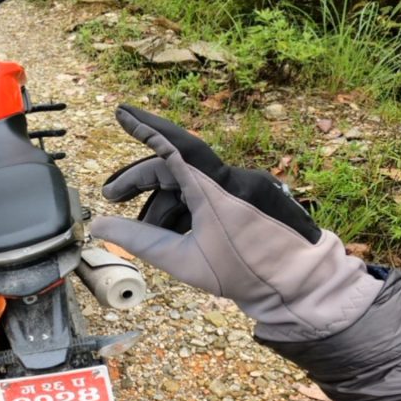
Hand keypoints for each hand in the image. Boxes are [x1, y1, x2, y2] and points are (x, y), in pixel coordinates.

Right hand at [90, 104, 382, 341]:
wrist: (300, 288)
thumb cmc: (244, 275)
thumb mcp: (184, 260)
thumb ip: (138, 240)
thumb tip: (99, 225)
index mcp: (217, 188)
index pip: (174, 146)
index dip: (144, 127)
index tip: (121, 112)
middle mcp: (232, 178)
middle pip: (175, 166)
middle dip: (140, 181)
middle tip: (111, 197)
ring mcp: (244, 186)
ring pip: (190, 183)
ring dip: (162, 203)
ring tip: (147, 232)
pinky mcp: (251, 197)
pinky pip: (208, 193)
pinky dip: (185, 208)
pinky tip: (174, 234)